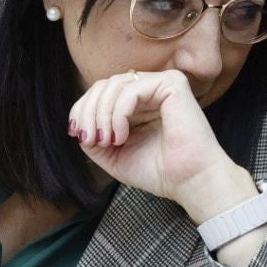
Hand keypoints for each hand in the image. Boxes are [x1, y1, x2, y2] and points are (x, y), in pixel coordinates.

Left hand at [68, 69, 243, 211]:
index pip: (101, 93)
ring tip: (106, 140)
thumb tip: (78, 126)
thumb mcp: (114, 155)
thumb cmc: (159, 172)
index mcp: (139, 104)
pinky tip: (121, 135)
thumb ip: (94, 138)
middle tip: (89, 139)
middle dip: (88, 111)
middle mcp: (150, 90)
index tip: (76, 134)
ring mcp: (161, 84)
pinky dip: (118, 113)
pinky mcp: (172, 84)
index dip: (82, 109)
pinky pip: (131, 89)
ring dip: (101, 114)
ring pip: (113, 84)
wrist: (189, 182)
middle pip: (103, 85)